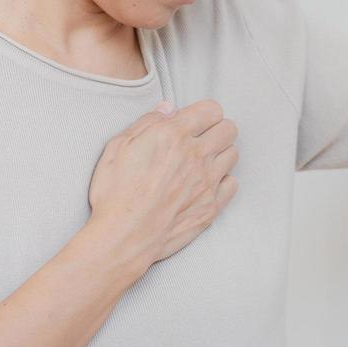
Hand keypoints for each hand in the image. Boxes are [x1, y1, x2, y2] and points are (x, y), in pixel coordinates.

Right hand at [86, 98, 239, 274]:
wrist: (122, 237)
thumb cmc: (115, 193)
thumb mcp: (118, 147)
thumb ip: (147, 123)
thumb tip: (168, 109)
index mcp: (174, 136)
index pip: (211, 110)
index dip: (203, 113)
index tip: (194, 121)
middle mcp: (196, 156)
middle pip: (229, 129)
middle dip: (216, 129)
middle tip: (201, 139)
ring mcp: (207, 182)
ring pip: (233, 154)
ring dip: (220, 154)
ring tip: (202, 162)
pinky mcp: (211, 206)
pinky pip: (232, 184)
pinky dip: (222, 181)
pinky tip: (205, 184)